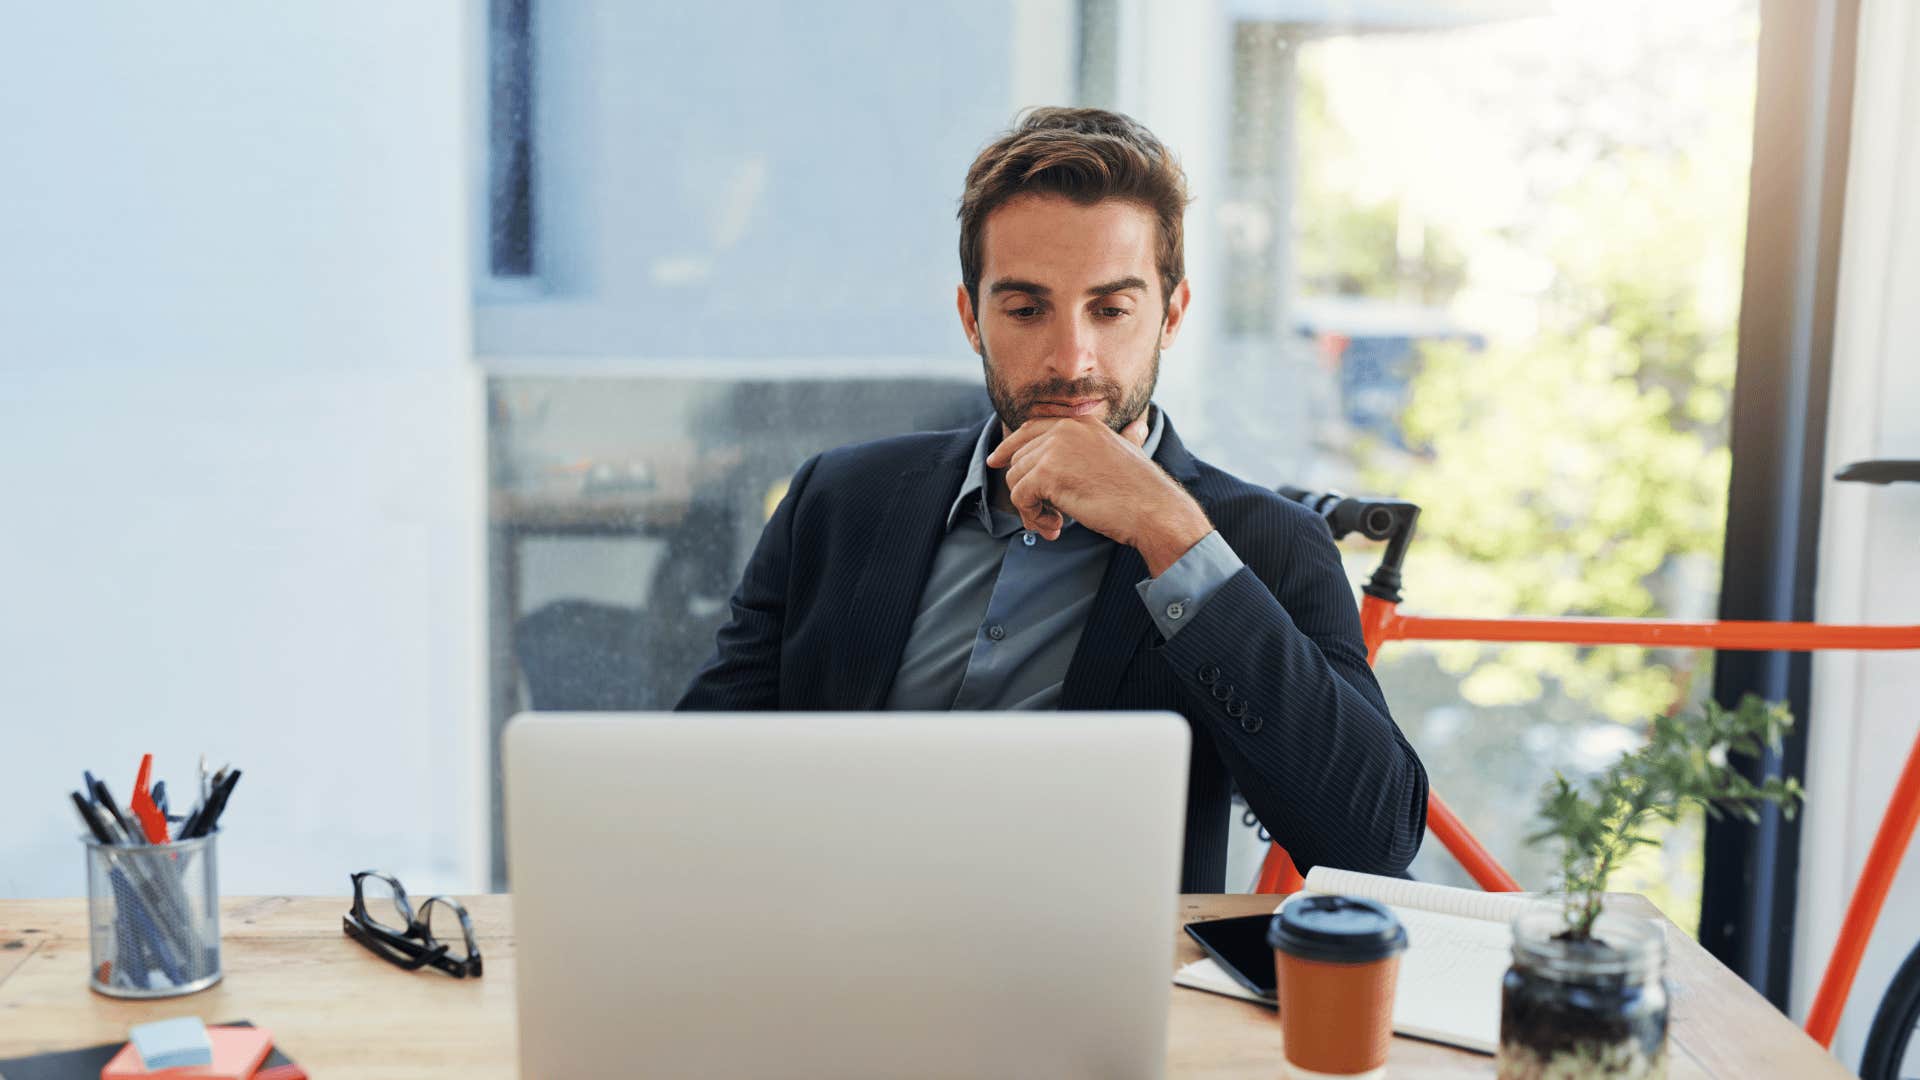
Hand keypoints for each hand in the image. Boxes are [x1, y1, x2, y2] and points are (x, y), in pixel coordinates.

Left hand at [984, 415, 1212, 575]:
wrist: (1153, 509)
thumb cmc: (1144, 489)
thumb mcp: (1131, 452)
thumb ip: (1126, 438)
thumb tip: (1139, 426)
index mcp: (1081, 422)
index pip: (1030, 429)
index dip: (1009, 447)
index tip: (995, 462)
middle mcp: (1065, 429)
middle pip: (1019, 460)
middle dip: (1028, 492)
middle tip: (1049, 517)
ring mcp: (1054, 449)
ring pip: (1015, 480)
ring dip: (1030, 509)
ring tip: (1054, 524)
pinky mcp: (1046, 473)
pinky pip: (1019, 497)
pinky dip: (1032, 517)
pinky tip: (1055, 527)